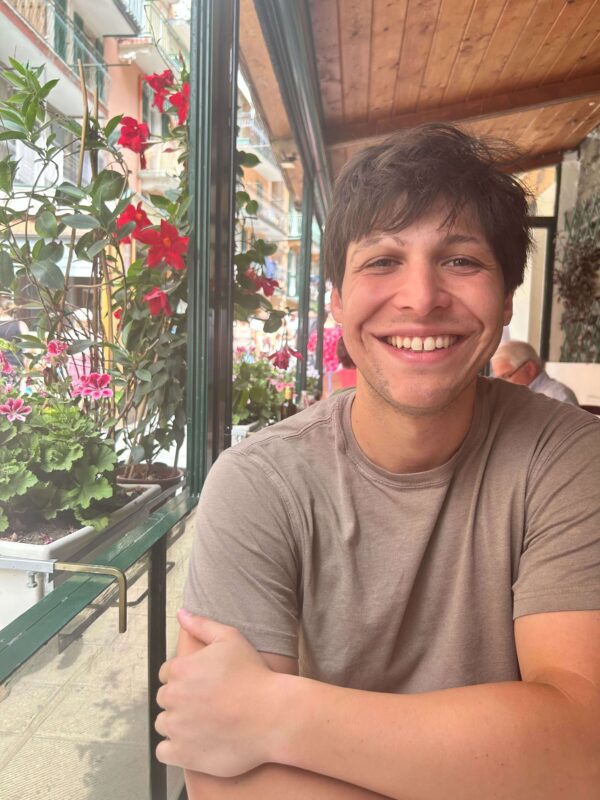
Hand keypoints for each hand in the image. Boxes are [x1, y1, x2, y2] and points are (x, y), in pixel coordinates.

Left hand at [155, 610, 280, 775]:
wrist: (273, 715)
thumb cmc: (254, 675)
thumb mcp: (230, 638)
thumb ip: (201, 625)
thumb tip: (181, 613)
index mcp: (180, 669)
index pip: (167, 674)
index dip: (184, 678)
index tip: (202, 685)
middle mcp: (174, 697)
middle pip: (165, 699)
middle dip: (180, 700)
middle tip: (206, 704)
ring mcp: (177, 727)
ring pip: (164, 724)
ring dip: (177, 724)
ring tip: (203, 723)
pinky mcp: (182, 754)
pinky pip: (164, 752)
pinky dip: (174, 749)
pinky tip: (194, 743)